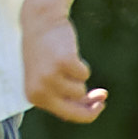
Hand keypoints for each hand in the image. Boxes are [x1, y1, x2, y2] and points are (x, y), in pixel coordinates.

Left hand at [24, 7, 107, 125]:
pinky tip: (69, 54)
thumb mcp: (50, 78)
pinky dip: (81, 65)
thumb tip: (95, 105)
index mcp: (34, 97)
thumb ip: (67, 95)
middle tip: (103, 95)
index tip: (99, 106)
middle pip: (77, 109)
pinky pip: (84, 73)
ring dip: (79, 77)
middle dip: (93, 105)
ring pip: (81, 89)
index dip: (87, 113)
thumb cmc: (45, 53)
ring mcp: (51, 76)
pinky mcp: (63, 62)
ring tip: (65, 63)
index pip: (67, 114)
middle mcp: (40, 90)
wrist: (39, 23)